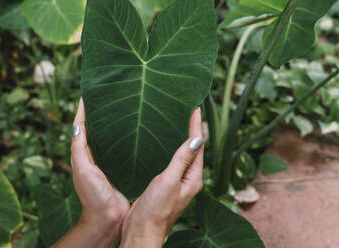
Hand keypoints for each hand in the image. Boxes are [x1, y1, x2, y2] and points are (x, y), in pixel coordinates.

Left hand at [52, 98, 129, 247]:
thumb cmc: (93, 195)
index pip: (81, 125)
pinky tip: (137, 130)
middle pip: (95, 128)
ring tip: (124, 106)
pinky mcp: (121, 167)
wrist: (108, 218)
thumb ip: (79, 148)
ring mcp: (107, 161)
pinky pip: (122, 148)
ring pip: (109, 136)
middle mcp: (93, 155)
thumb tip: (78, 123)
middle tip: (109, 94)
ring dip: (113, 123)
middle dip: (100, 111)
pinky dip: (125, 137)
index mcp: (82, 153)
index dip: (83, 108)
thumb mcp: (83, 169)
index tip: (89, 91)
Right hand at [120, 108, 203, 247]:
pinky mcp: (165, 185)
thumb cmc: (155, 211)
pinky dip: (169, 147)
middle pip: (192, 148)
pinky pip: (171, 161)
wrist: (141, 232)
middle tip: (187, 108)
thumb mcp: (168, 182)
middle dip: (191, 128)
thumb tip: (196, 138)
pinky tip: (161, 142)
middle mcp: (188, 179)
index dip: (196, 124)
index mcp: (193, 177)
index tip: (195, 106)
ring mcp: (177, 182)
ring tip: (176, 119)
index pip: (198, 144)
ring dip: (180, 137)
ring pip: (181, 154)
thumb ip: (181, 160)